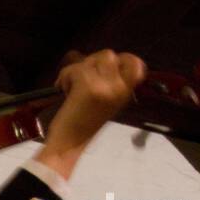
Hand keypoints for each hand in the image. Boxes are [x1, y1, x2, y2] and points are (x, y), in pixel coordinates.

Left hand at [35, 49, 146, 178]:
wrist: (69, 144)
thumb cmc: (83, 125)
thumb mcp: (107, 103)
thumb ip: (111, 83)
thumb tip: (102, 61)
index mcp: (125, 93)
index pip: (137, 64)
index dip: (124, 58)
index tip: (108, 64)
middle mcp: (119, 88)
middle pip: (109, 54)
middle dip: (91, 62)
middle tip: (81, 76)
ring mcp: (105, 87)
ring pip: (91, 60)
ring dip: (76, 69)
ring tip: (70, 85)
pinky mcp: (87, 87)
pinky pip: (75, 69)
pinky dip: (64, 77)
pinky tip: (62, 90)